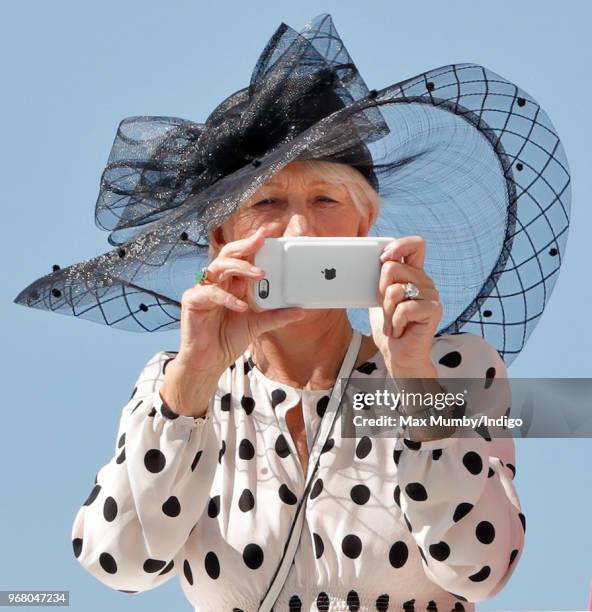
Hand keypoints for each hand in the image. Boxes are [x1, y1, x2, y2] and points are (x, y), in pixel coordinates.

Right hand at [160, 225, 304, 417]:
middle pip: (229, 254)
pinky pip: (210, 293)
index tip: (271, 232)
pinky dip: (227, 298)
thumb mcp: (258, 325)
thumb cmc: (227, 339)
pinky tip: (241, 306)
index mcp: (233, 283)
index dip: (255, 243)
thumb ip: (277, 316)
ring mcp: (203, 289)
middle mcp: (218, 282)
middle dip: (246, 244)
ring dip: (240, 267)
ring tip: (260, 274)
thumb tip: (301, 311)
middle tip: (263, 239)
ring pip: (219, 267)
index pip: (243, 257)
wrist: (208, 361)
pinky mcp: (192, 301)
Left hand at [369, 235, 442, 377]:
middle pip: (393, 267)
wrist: (398, 355)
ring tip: (392, 321)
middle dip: (380, 290)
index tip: (382, 259)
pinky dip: (394, 322)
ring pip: (395, 289)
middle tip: (386, 307)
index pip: (415, 245)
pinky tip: (399, 330)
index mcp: (413, 274)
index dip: (398, 246)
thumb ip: (379, 278)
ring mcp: (431, 295)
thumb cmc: (389, 326)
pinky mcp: (433, 310)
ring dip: (386, 310)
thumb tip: (371, 261)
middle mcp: (424, 282)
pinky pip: (404, 308)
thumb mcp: (379, 298)